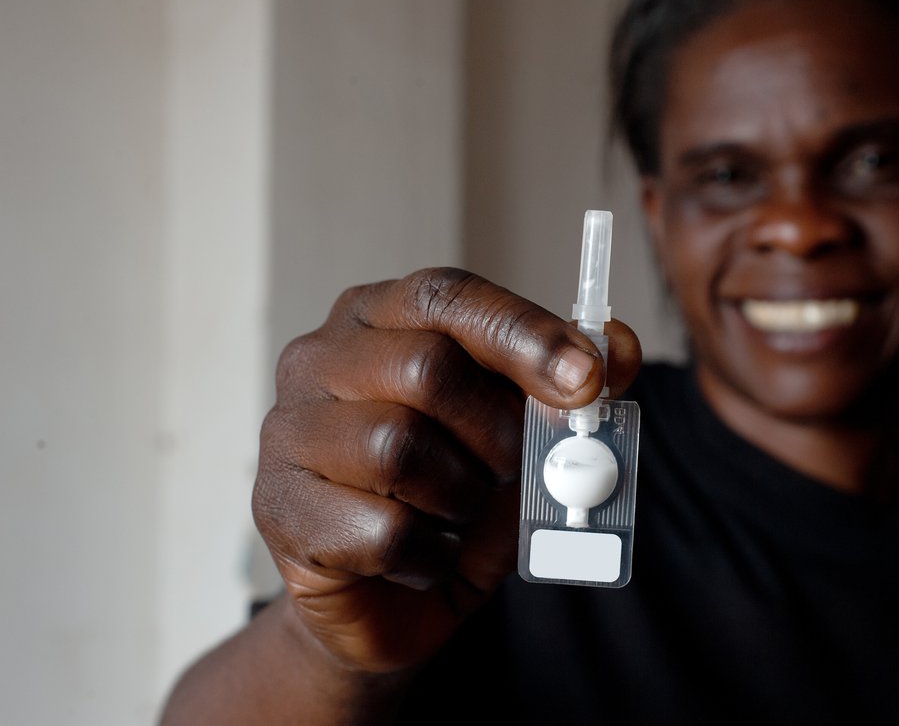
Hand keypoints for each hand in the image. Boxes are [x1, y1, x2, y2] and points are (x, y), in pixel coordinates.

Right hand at [252, 268, 640, 674]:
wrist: (389, 603)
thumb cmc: (453, 500)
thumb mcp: (523, 439)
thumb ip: (568, 389)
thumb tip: (620, 346)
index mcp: (379, 316)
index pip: (447, 295)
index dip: (523, 333)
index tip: (587, 379)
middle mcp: (319, 358)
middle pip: (424, 367)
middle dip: (497, 430)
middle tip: (516, 468)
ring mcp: (287, 431)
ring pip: (397, 447)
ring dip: (459, 496)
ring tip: (457, 513)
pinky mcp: (279, 508)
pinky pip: (380, 528)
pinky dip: (428, 554)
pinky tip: (421, 556)